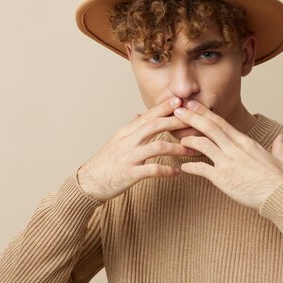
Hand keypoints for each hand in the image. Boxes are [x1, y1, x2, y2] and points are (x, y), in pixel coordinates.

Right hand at [77, 97, 194, 201]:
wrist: (88, 182)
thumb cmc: (105, 162)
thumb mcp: (117, 141)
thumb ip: (131, 128)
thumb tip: (138, 115)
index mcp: (127, 132)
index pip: (148, 115)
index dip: (164, 107)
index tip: (180, 100)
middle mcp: (128, 141)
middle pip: (155, 126)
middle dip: (175, 122)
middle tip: (194, 120)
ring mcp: (129, 157)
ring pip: (157, 147)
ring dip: (177, 148)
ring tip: (192, 150)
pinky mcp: (130, 174)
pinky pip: (152, 170)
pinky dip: (167, 170)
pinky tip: (178, 173)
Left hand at [173, 100, 282, 209]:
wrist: (279, 196)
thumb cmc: (280, 180)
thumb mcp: (280, 159)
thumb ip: (278, 147)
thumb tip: (282, 138)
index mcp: (245, 142)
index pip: (221, 122)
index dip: (205, 113)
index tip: (193, 105)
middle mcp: (235, 148)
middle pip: (210, 128)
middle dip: (192, 118)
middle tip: (177, 111)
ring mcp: (228, 162)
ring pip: (203, 145)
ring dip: (189, 141)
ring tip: (180, 140)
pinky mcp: (223, 178)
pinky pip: (202, 169)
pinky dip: (191, 167)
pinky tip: (184, 167)